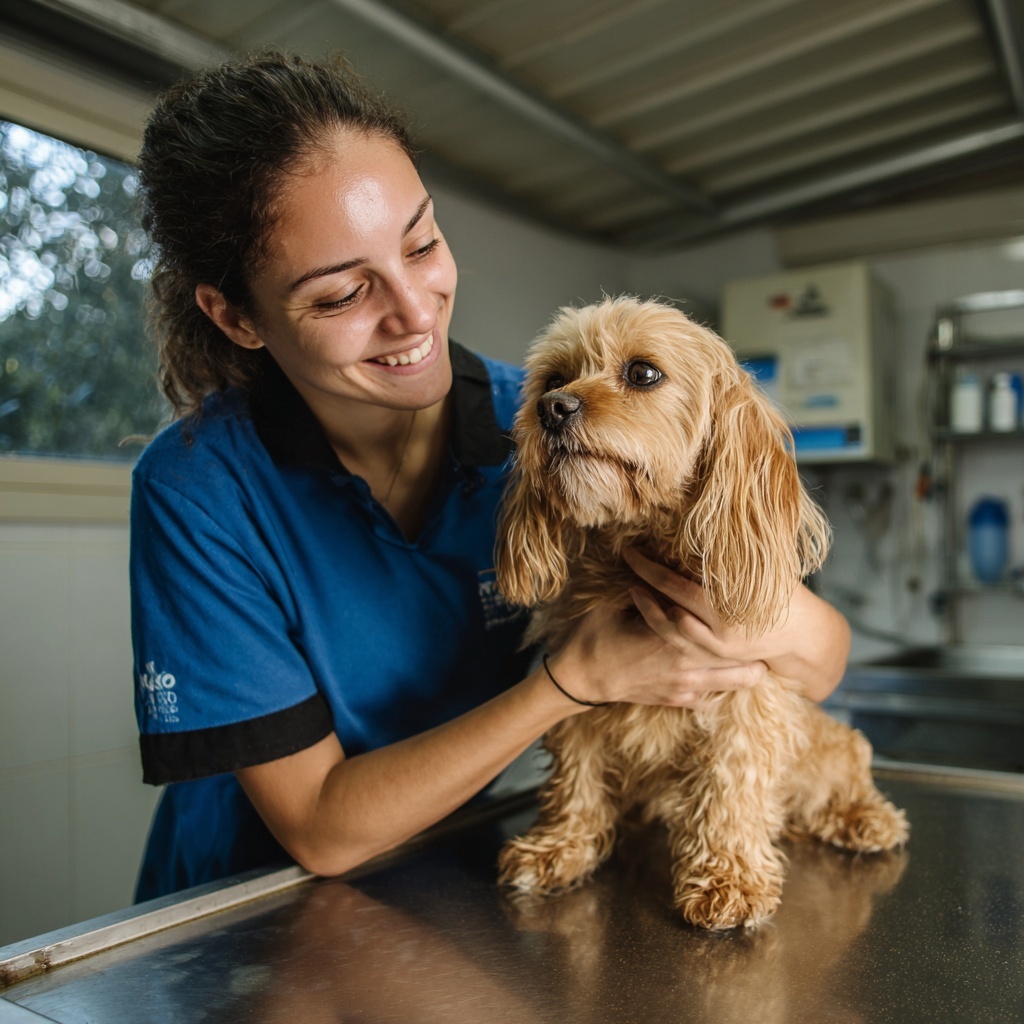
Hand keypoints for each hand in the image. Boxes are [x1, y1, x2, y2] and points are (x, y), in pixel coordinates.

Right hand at [550, 573, 766, 709]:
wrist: (581, 678)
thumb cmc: (596, 636)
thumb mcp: (617, 602)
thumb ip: (646, 588)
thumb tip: (662, 565)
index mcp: (675, 636)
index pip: (720, 629)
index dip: (743, 620)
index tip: (758, 609)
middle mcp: (686, 665)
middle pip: (742, 665)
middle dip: (760, 652)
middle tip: (772, 637)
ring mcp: (684, 687)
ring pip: (733, 685)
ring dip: (748, 673)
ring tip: (759, 660)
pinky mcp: (676, 701)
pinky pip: (710, 700)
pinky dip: (720, 689)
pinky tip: (723, 677)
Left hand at [622, 548, 849, 702]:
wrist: (804, 635)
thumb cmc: (784, 593)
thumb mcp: (761, 571)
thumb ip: (733, 555)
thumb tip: (705, 525)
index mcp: (728, 607)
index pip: (675, 585)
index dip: (649, 568)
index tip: (631, 551)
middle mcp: (719, 632)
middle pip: (667, 606)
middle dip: (644, 582)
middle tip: (628, 560)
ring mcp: (716, 651)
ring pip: (669, 632)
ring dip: (648, 610)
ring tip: (634, 589)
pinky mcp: (717, 661)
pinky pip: (682, 646)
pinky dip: (664, 629)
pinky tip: (653, 613)